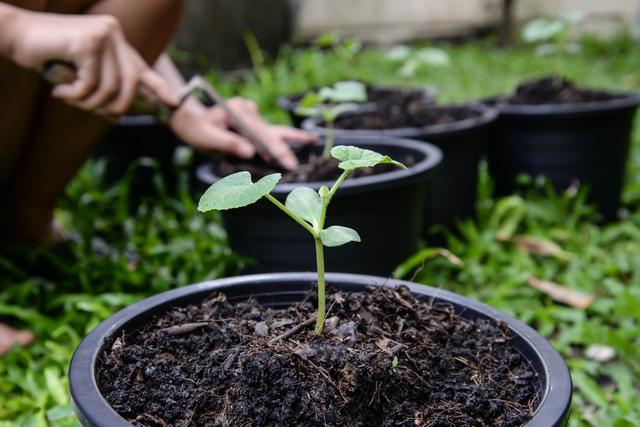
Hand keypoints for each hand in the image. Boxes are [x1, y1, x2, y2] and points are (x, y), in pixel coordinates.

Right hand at [7, 11, 177, 114]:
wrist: (16, 35)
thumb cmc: (47, 56)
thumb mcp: (81, 72)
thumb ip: (103, 84)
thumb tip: (119, 113)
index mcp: (117, 40)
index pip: (142, 68)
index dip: (159, 88)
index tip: (174, 103)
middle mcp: (114, 33)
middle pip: (130, 84)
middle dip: (116, 106)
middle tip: (99, 114)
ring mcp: (103, 35)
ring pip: (110, 87)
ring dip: (89, 103)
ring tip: (68, 98)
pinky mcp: (88, 42)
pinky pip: (90, 84)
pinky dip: (75, 95)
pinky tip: (59, 90)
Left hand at [169, 97, 316, 169]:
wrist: (188, 120)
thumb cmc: (195, 129)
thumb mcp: (206, 137)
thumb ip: (228, 143)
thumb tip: (250, 152)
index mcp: (238, 111)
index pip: (261, 133)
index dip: (275, 149)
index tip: (286, 162)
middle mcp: (247, 110)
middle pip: (270, 131)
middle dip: (286, 146)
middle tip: (301, 157)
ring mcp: (250, 115)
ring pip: (272, 130)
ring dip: (289, 138)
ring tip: (311, 138)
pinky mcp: (250, 121)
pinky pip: (267, 132)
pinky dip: (280, 139)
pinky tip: (299, 139)